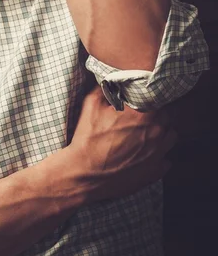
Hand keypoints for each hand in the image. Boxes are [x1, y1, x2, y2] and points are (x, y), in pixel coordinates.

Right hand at [67, 85, 176, 202]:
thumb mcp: (91, 105)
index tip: (140, 100)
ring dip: (161, 133)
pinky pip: (166, 159)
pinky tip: (143, 153)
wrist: (85, 174)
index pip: (159, 98)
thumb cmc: (88, 139)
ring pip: (171, 137)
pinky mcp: (156, 172)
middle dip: (155, 114)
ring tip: (144, 134)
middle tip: (139, 116)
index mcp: (144, 115)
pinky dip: (158, 154)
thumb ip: (105, 88)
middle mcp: (157, 133)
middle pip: (167, 117)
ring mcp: (159, 154)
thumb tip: (112, 81)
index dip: (149, 98)